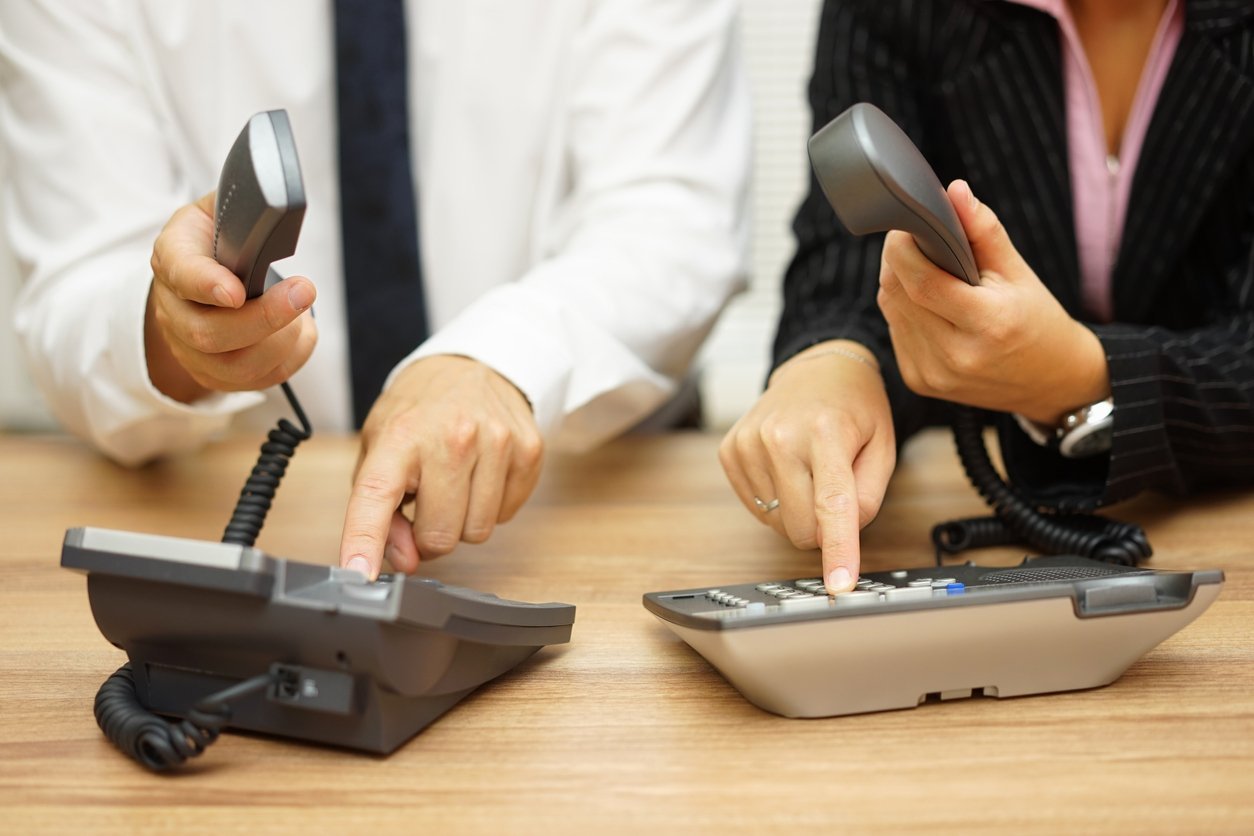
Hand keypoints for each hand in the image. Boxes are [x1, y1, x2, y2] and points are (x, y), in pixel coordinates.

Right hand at [145, 193, 317, 402]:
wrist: (198, 281)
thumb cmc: (217, 240)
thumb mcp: (220, 209)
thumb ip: (242, 207)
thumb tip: (277, 204)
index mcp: (171, 258)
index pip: (180, 274)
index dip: (206, 285)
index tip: (236, 291)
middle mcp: (173, 311)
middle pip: (208, 334)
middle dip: (265, 318)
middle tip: (304, 292)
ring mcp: (191, 350)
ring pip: (236, 366)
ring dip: (282, 341)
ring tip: (304, 313)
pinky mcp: (218, 374)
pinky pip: (258, 380)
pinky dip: (291, 357)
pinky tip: (301, 331)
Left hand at [339, 355, 543, 578]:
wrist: (472, 365)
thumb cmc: (420, 412)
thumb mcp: (381, 448)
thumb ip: (381, 510)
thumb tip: (405, 560)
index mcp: (401, 435)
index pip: (377, 496)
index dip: (365, 540)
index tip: (360, 574)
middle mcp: (452, 436)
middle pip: (439, 537)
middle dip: (428, 532)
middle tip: (427, 500)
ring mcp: (497, 442)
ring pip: (476, 533)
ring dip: (462, 520)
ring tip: (455, 482)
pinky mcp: (529, 450)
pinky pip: (505, 516)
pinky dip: (490, 506)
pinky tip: (481, 474)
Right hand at [719, 341, 895, 592]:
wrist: (815, 369)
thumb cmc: (854, 408)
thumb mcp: (882, 446)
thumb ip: (869, 497)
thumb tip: (839, 536)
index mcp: (825, 431)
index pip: (832, 504)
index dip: (838, 550)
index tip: (839, 584)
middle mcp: (779, 435)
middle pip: (800, 527)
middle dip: (822, 528)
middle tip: (835, 494)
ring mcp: (748, 443)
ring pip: (777, 522)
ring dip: (798, 511)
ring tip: (810, 470)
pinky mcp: (730, 452)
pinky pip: (756, 508)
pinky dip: (777, 501)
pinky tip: (787, 469)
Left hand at [877, 180, 1108, 424]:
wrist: (1049, 381)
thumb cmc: (1036, 320)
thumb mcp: (1019, 272)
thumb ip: (984, 231)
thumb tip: (954, 191)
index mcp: (988, 324)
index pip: (921, 282)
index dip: (903, 247)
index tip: (907, 226)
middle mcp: (955, 355)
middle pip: (898, 293)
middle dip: (898, 259)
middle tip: (914, 241)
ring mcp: (933, 374)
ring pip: (890, 310)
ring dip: (898, 282)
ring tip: (924, 270)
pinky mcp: (919, 381)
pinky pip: (894, 330)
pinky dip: (902, 309)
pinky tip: (926, 304)